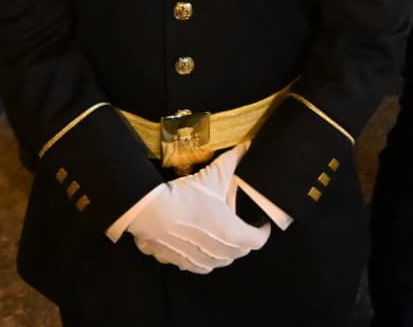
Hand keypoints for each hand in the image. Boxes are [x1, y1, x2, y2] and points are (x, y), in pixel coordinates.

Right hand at [126, 144, 269, 273]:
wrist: (150, 211)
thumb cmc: (185, 196)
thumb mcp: (213, 175)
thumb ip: (233, 161)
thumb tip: (246, 147)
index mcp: (231, 233)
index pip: (257, 240)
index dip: (263, 231)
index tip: (262, 224)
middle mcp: (218, 252)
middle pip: (239, 252)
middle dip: (244, 241)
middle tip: (242, 227)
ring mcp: (198, 259)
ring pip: (219, 262)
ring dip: (223, 252)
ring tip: (221, 238)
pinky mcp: (179, 261)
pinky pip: (197, 265)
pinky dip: (201, 258)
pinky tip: (197, 246)